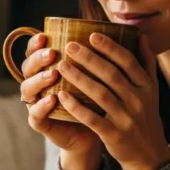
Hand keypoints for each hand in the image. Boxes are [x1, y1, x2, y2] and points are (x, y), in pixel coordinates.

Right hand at [21, 33, 102, 169]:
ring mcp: (37, 103)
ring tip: (54, 73)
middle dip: (38, 58)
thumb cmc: (98, 103)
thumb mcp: (103, 79)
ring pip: (28, 88)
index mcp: (49, 68)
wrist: (93, 136)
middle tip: (52, 53)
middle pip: (28, 67)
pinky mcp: (40, 122)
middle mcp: (39, 84)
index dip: (35, 43)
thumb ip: (112, 57)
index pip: (35, 52)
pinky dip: (43, 106)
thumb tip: (140, 34)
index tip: (45, 34)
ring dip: (39, 80)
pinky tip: (53, 99)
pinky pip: (35, 114)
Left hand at [56, 32, 169, 169]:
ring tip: (61, 66)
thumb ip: (145, 63)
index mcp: (146, 86)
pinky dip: (77, 106)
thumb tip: (140, 35)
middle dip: (89, 58)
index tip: (92, 35)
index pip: (127, 62)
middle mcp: (138, 100)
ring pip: (100, 94)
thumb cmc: (144, 115)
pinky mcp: (113, 134)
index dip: (110, 47)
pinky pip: (92, 118)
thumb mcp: (151, 90)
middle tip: (69, 46)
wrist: (148, 154)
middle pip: (111, 75)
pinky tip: (61, 95)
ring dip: (79, 78)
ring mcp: (126, 118)